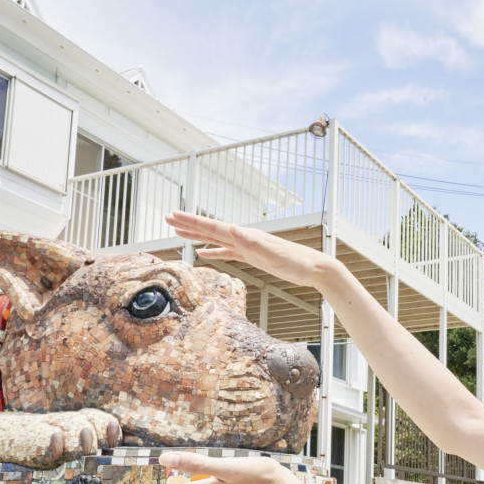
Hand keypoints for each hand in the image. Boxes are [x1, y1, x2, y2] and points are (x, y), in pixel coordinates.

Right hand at [165, 211, 329, 288]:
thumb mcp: (273, 254)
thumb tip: (233, 230)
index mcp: (246, 236)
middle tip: (168, 217)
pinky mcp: (253, 257)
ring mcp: (248, 247)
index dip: (192, 221)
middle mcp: (245, 238)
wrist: (316, 269)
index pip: (214, 226)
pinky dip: (215, 251)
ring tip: (179, 231)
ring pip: (216, 239)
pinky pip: (228, 253)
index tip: (173, 214)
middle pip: (211, 229)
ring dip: (197, 235)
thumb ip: (253, 242)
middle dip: (188, 223)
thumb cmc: (298, 262)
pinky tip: (205, 253)